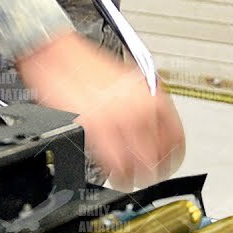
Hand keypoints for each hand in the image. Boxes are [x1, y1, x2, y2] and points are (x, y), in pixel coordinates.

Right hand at [17, 31, 184, 189]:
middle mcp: (140, 106)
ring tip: (127, 179)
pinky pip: (114, 163)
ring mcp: (118, 118)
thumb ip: (143, 108)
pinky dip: (115, 174)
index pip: (176, 138)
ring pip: (139, 164)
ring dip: (134, 177)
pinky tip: (112, 173)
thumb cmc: (86, 66)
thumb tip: (151, 134)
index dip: (172, 157)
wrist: (56, 53)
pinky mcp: (95, 127)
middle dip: (153, 171)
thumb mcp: (128, 83)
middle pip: (159, 156)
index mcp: (152, 94)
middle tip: (145, 176)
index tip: (166, 164)